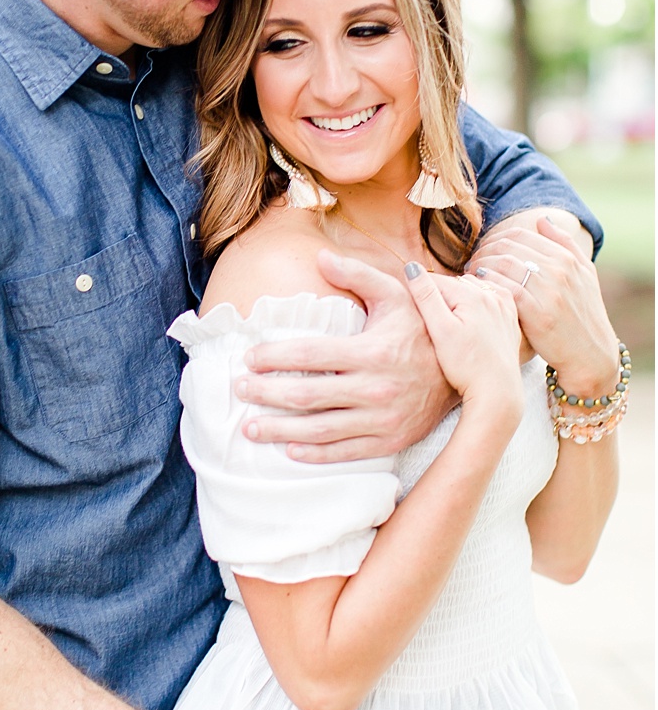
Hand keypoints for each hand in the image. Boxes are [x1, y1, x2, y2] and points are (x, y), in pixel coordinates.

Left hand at [238, 251, 451, 462]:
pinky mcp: (391, 441)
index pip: (310, 354)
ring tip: (250, 427)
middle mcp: (376, 388)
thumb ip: (357, 274)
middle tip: (239, 389)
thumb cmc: (424, 329)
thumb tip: (320, 256)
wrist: (470, 373)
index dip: (275, 356)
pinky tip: (289, 450)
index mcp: (372, 351)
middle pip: (307, 395)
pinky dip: (315, 454)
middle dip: (266, 394)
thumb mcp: (397, 295)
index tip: (248, 358)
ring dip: (280, 429)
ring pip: (320, 429)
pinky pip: (346, 452)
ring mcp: (384, 419)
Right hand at [402, 264, 522, 406]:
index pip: (434, 280)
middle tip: (431, 322)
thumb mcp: (439, 330)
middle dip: (439, 296)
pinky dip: (478, 302)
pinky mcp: (510, 318)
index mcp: (471, 294)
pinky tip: (471, 319)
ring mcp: (503, 306)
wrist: (498, 391)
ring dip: (458, 299)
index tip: (413, 312)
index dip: (419, 294)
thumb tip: (411, 267)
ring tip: (450, 323)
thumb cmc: (465, 365)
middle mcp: (491, 294)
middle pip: (454, 284)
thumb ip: (425, 296)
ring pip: (471, 290)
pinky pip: (490, 298)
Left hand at [469, 217, 618, 397]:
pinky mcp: (538, 313)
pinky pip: (504, 289)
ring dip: (480, 267)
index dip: (494, 240)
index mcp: (567, 258)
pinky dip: (486, 285)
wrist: (591, 354)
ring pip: (502, 264)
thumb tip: (542, 219)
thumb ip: (564, 244)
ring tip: (471, 275)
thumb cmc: (583, 313)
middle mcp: (559, 271)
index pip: (519, 235)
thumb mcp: (584, 275)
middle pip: (506, 247)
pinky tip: (477, 290)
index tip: (483, 251)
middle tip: (471, 262)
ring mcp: (550, 291)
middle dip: (483, 251)